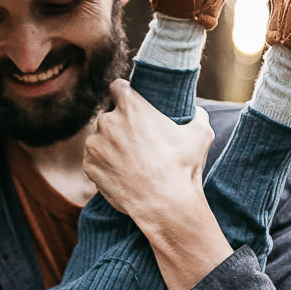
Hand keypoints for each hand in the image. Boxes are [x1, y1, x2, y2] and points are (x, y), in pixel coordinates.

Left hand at [84, 81, 235, 289]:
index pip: (117, 86)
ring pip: (99, 139)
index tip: (128, 102)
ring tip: (129, 161)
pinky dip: (103, 165)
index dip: (123, 93)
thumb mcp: (201, 134)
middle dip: (119, 125)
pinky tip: (121, 174)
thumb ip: (198, 115)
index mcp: (131, 106)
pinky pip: (93, 160)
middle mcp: (107, 121)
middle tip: (136, 141)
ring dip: (109, 145)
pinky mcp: (89, 166)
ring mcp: (95, 144)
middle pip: (109, 115)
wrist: (164, 204)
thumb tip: (197, 112)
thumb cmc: (182, 166)